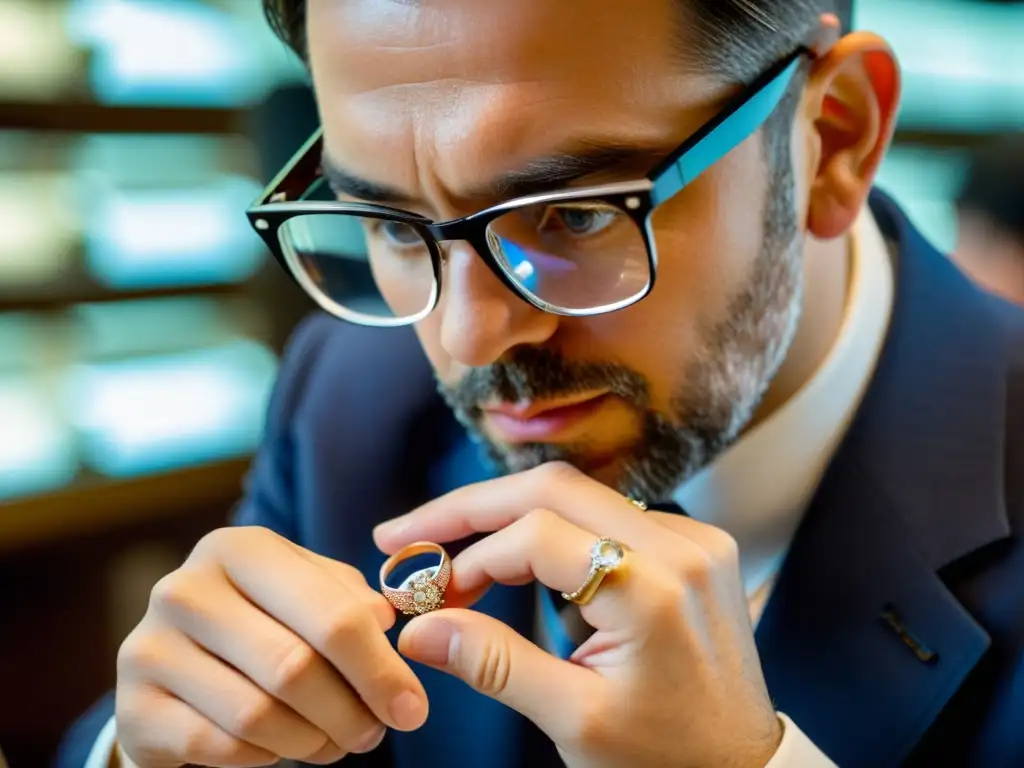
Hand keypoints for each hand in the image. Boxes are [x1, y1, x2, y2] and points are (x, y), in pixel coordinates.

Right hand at [115, 526, 428, 767]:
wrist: (179, 671)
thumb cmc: (265, 624)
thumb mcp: (309, 593)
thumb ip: (351, 600)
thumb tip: (386, 622)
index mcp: (239, 548)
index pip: (331, 612)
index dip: (380, 667)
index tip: (414, 708)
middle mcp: (186, 588)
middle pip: (295, 667)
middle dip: (351, 711)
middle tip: (376, 733)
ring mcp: (149, 647)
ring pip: (259, 715)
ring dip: (313, 740)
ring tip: (336, 741)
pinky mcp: (133, 708)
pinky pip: (221, 748)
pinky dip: (266, 757)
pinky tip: (281, 747)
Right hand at [374, 462, 780, 767]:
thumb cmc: (666, 759)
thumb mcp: (574, 721)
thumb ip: (494, 664)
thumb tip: (419, 627)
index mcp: (654, 591)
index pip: (537, 537)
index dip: (471, 559)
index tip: (433, 595)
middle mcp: (682, 546)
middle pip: (552, 488)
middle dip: (472, 508)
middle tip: (410, 533)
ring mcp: (693, 539)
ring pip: (576, 495)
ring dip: (506, 515)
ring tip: (451, 547)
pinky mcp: (693, 545)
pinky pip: (605, 515)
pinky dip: (550, 527)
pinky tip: (513, 556)